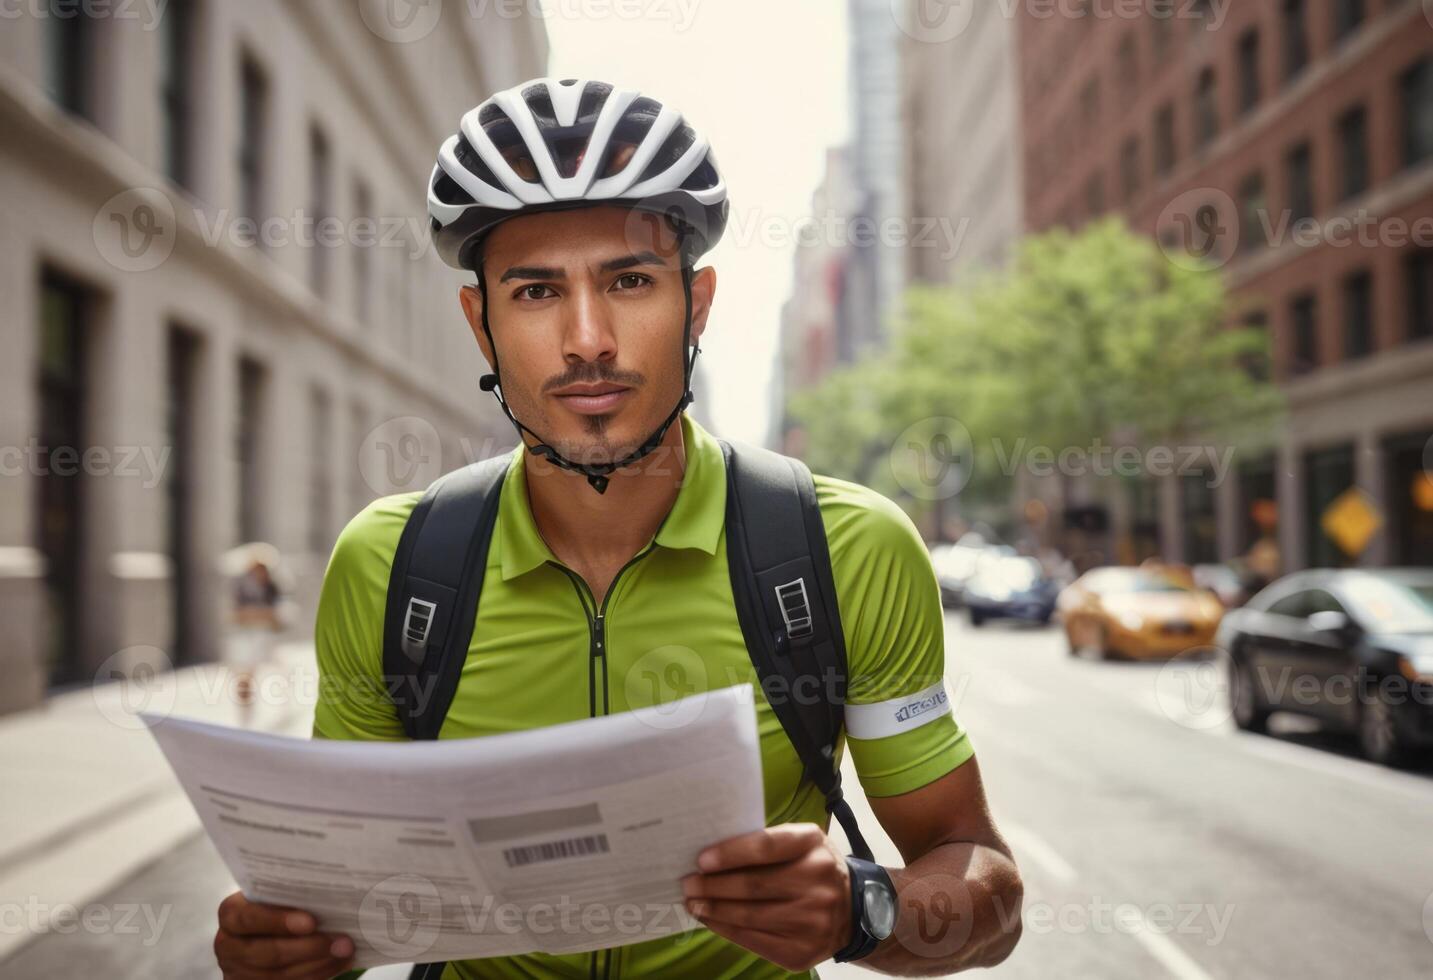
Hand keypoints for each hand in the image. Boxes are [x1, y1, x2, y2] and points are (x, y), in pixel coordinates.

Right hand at [213, 891, 355, 978]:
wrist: (266, 931)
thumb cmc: (278, 906)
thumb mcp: (276, 895)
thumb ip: (292, 894)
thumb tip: (332, 893)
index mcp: (231, 914)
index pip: (249, 917)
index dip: (279, 921)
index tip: (312, 922)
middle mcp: (228, 945)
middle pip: (268, 952)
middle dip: (309, 948)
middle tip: (343, 942)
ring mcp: (237, 971)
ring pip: (278, 975)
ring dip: (317, 964)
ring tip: (344, 952)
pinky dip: (315, 976)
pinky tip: (335, 965)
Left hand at [680, 823, 852, 972]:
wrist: (853, 912)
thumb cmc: (814, 868)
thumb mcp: (802, 843)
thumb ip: (766, 844)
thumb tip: (713, 856)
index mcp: (813, 845)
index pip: (766, 847)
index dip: (731, 853)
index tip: (701, 860)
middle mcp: (817, 882)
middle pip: (753, 885)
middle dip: (713, 886)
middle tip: (688, 883)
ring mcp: (811, 920)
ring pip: (749, 916)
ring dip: (713, 909)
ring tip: (693, 902)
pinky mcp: (801, 951)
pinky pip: (753, 941)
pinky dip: (725, 929)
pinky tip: (711, 919)